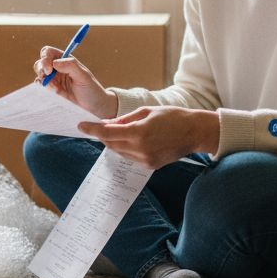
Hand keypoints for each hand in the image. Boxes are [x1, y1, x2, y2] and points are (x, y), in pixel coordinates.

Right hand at [34, 46, 116, 118]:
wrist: (93, 107)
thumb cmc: (91, 90)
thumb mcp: (83, 77)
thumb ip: (70, 66)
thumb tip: (55, 62)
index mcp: (66, 60)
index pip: (49, 52)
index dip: (45, 58)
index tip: (49, 69)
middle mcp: (58, 68)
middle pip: (41, 62)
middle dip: (41, 69)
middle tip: (47, 78)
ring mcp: (55, 79)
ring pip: (40, 74)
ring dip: (43, 80)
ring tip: (55, 89)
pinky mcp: (52, 90)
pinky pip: (41, 85)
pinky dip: (42, 87)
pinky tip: (53, 92)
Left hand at [78, 106, 219, 169]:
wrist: (195, 132)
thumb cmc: (173, 117)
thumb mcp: (146, 111)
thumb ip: (125, 119)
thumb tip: (108, 124)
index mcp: (139, 133)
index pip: (107, 133)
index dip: (92, 129)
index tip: (82, 125)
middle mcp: (141, 149)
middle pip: (110, 144)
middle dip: (102, 135)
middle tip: (99, 125)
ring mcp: (145, 160)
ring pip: (119, 152)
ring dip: (114, 142)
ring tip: (118, 131)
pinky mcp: (150, 165)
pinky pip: (130, 157)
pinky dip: (126, 148)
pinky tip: (132, 140)